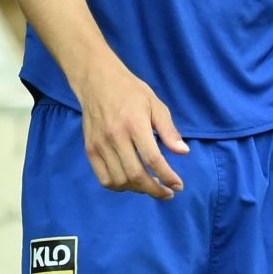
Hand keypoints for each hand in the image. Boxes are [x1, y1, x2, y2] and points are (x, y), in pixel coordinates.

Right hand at [74, 58, 188, 199]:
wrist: (96, 80)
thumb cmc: (129, 91)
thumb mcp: (155, 104)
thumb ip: (168, 130)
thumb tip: (183, 152)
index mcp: (134, 124)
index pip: (153, 159)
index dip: (168, 177)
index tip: (178, 186)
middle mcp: (115, 137)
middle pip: (136, 175)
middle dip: (155, 190)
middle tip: (167, 193)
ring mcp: (100, 144)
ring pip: (119, 180)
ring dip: (138, 189)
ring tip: (149, 185)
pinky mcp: (89, 148)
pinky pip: (103, 178)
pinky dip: (117, 186)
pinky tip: (129, 182)